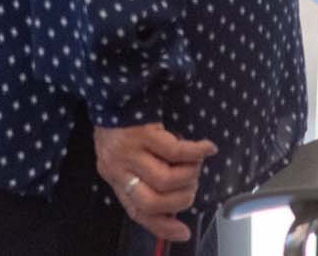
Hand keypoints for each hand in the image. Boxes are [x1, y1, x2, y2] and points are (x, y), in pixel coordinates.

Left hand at [93, 122, 216, 243]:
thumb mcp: (120, 153)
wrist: (110, 85)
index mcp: (113, 175)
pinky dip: (196, 152)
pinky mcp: (143, 131)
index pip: (137, 211)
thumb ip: (139, 176)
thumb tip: (173, 202)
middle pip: (152, 201)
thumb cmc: (119, 121)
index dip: (162, 226)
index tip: (184, 232)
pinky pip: (176, 151)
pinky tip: (207, 148)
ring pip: (165, 180)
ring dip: (189, 177)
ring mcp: (129, 149)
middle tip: (192, 186)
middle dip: (180, 200)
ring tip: (196, 166)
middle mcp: (118, 166)